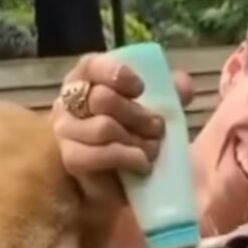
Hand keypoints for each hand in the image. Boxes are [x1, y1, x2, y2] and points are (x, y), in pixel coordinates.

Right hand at [51, 53, 195, 206]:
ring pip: (103, 127)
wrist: (126, 182)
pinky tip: (142, 164)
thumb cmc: (137, 137)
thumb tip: (182, 83)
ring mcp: (65, 131)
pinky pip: (97, 154)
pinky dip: (125, 157)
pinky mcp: (70, 158)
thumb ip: (172, 92)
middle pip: (101, 98)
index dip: (116, 73)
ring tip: (153, 149)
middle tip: (157, 127)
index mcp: (86, 81)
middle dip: (137, 114)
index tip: (140, 88)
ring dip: (135, 139)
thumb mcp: (160, 109)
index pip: (91, 66)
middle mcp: (68, 102)